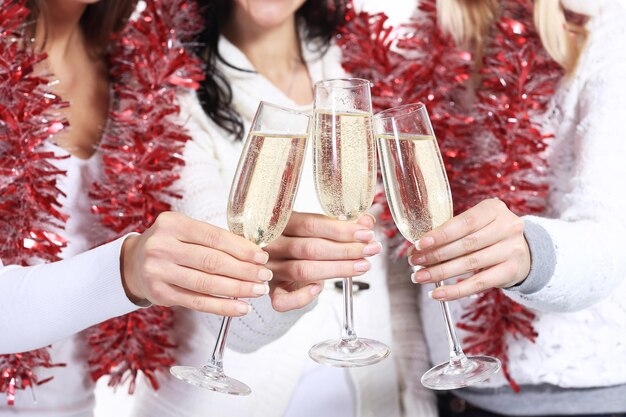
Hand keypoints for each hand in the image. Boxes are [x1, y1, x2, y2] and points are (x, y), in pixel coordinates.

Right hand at [121, 212, 271, 315]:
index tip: (262, 257)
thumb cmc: (171, 244)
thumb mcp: (186, 231)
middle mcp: (162, 246)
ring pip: (206, 284)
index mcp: (172, 223)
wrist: (135, 263)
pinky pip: (197, 302)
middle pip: (211, 261)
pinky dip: (222, 307)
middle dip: (244, 271)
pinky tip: (241, 307)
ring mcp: (158, 271)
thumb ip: (214, 239)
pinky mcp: (159, 294)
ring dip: (237, 290)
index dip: (242, 249)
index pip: (214, 237)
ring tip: (258, 292)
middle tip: (265, 276)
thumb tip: (255, 253)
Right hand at [264, 212, 380, 311]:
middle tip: (370, 250)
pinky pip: (282, 301)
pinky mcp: (271, 291)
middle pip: (310, 248)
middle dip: (345, 250)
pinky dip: (302, 297)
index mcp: (282, 222)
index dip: (341, 230)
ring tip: (362, 265)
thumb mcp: (318, 230)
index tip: (366, 234)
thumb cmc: (301, 243)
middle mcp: (272, 245)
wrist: (279, 261)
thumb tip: (366, 220)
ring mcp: (269, 269)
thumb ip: (341, 225)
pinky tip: (319, 289)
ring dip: (337, 269)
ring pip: (302, 270)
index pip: (311, 224)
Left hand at [407, 199, 530, 300]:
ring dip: (440, 273)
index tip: (419, 244)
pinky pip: (479, 283)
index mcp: (494, 209)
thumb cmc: (489, 234)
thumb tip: (419, 246)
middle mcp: (507, 227)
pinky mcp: (512, 271)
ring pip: (470, 264)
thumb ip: (453, 230)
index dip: (441, 234)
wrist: (524, 251)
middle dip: (436, 255)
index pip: (465, 222)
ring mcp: (512, 250)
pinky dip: (455, 290)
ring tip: (420, 276)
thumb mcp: (477, 223)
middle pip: (466, 244)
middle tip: (414, 261)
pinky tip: (438, 293)